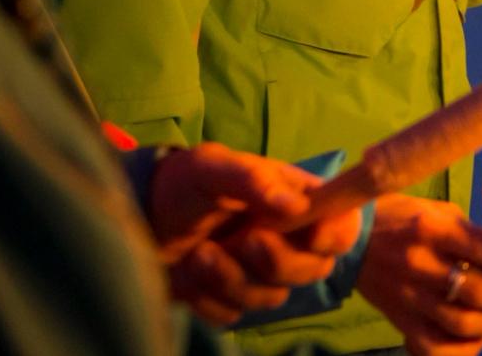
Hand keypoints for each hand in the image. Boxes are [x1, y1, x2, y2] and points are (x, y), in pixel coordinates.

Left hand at [147, 142, 362, 324]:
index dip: (334, 235)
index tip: (308, 235)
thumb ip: (252, 179)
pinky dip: (208, 298)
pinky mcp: (231, 300)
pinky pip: (234, 315)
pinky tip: (189, 273)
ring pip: (272, 297)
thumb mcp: (212, 166)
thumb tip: (296, 206)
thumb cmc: (184, 183)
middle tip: (243, 239)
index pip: (342, 225)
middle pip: (315, 269)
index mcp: (298, 202)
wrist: (139, 217)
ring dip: (231, 278)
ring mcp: (261, 274)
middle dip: (276, 261)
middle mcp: (289, 240)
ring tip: (199, 252)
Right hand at [358, 193, 481, 355]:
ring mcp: (408, 298)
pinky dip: (466, 348)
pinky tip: (477, 335)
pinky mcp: (399, 322)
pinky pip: (437, 349)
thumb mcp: (442, 212)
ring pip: (464, 323)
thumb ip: (477, 234)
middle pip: (481, 292)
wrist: (349, 239)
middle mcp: (420, 264)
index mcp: (434, 229)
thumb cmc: (405, 217)